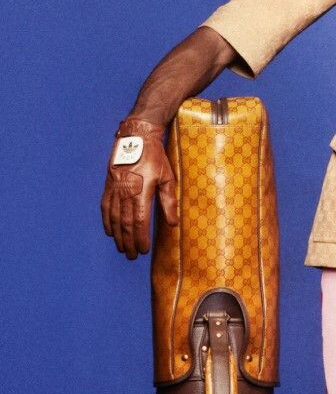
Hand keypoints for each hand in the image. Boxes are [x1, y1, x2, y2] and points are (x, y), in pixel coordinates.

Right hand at [101, 118, 178, 258]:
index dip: (140, 237)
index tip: (144, 249)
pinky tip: (110, 232)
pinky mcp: (108, 185)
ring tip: (122, 248)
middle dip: (129, 241)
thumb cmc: (154, 157)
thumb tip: (173, 223)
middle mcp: (125, 192)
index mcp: (141, 191)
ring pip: (113, 217)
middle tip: (133, 255)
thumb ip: (169, 201)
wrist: (135, 138)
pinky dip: (107, 221)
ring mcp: (114, 189)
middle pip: (124, 223)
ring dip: (117, 235)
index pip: (139, 220)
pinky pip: (105, 207)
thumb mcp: (167, 177)